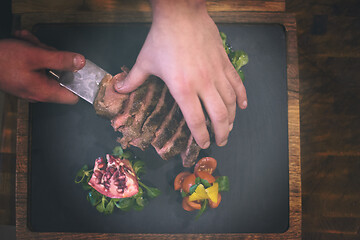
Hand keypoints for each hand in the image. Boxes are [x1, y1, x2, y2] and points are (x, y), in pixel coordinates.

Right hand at [0, 30, 84, 103]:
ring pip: (48, 66)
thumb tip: (80, 62)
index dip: (78, 83)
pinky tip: (23, 43)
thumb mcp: (35, 56)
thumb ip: (60, 60)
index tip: (79, 70)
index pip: (72, 97)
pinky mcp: (25, 78)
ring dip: (40, 50)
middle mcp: (39, 92)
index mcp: (44, 91)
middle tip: (41, 48)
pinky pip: (36, 65)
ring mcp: (32, 85)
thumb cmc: (2, 60)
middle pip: (60, 76)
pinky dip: (32, 52)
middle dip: (53, 58)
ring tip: (27, 42)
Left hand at [113, 0, 246, 147]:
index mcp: (183, 88)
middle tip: (221, 141)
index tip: (203, 144)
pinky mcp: (224, 62)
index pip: (196, 121)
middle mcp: (203, 84)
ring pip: (231, 102)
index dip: (201, 136)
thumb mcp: (145, 61)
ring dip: (232, 118)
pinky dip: (242, 96)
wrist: (181, 13)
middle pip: (219, 116)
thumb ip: (134, 79)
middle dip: (221, 133)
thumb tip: (119, 89)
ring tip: (230, 127)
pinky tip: (243, 105)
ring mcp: (216, 73)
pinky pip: (237, 83)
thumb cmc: (162, 37)